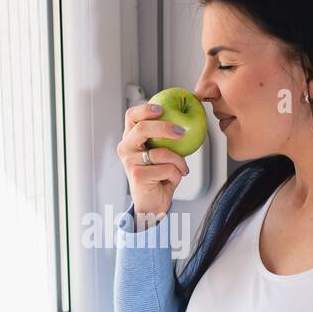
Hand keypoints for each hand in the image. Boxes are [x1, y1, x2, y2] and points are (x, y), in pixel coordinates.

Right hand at [115, 102, 189, 228]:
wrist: (152, 202)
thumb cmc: (159, 175)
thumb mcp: (163, 152)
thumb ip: (167, 137)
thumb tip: (186, 119)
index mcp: (130, 138)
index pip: (132, 116)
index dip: (146, 109)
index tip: (162, 109)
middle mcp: (126, 147)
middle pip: (143, 128)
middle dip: (165, 128)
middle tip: (181, 132)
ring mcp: (129, 162)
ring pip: (161, 152)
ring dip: (178, 161)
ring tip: (180, 168)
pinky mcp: (137, 175)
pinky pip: (166, 168)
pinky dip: (176, 174)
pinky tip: (171, 180)